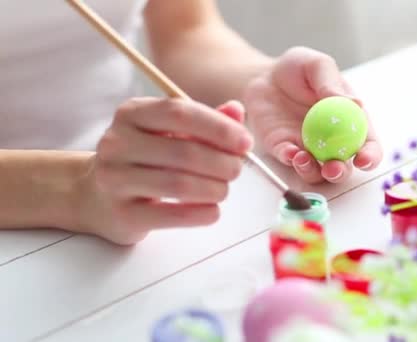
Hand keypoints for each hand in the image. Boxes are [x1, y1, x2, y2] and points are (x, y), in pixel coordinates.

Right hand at [80, 98, 251, 244]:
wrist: (93, 196)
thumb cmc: (142, 159)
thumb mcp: (168, 132)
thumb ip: (203, 121)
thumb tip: (236, 111)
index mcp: (132, 113)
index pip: (180, 112)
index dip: (219, 127)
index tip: (245, 142)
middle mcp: (117, 142)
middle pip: (184, 151)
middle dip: (222, 163)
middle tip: (236, 171)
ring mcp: (115, 179)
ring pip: (179, 183)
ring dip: (214, 189)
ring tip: (224, 190)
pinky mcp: (122, 214)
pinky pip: (170, 215)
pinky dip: (200, 214)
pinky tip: (213, 211)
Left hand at [243, 47, 381, 183]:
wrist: (263, 75)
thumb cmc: (298, 68)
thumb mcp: (318, 66)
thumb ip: (332, 84)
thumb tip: (356, 103)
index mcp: (350, 121)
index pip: (367, 145)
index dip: (369, 156)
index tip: (363, 159)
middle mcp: (332, 140)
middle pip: (343, 166)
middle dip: (340, 172)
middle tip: (332, 168)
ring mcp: (307, 147)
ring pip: (316, 171)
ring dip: (313, 171)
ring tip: (303, 159)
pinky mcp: (283, 148)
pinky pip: (289, 160)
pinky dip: (290, 160)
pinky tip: (289, 153)